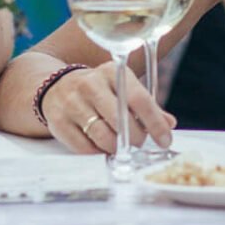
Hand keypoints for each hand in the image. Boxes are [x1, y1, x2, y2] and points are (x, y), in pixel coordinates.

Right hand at [42, 63, 175, 154]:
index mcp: (111, 72)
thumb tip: (169, 123)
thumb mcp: (122, 89)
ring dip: (117, 147)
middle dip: (136, 138)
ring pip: (103, 136)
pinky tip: (100, 146)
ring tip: (119, 145)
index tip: (165, 140)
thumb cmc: (99, 92)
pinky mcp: (58, 121)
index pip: (139, 99)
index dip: (155, 123)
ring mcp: (72, 102)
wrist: (55, 88)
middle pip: (121, 120)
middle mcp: (90, 84)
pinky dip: (97, 152)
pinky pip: (85, 147)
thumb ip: (146, 106)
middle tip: (138, 142)